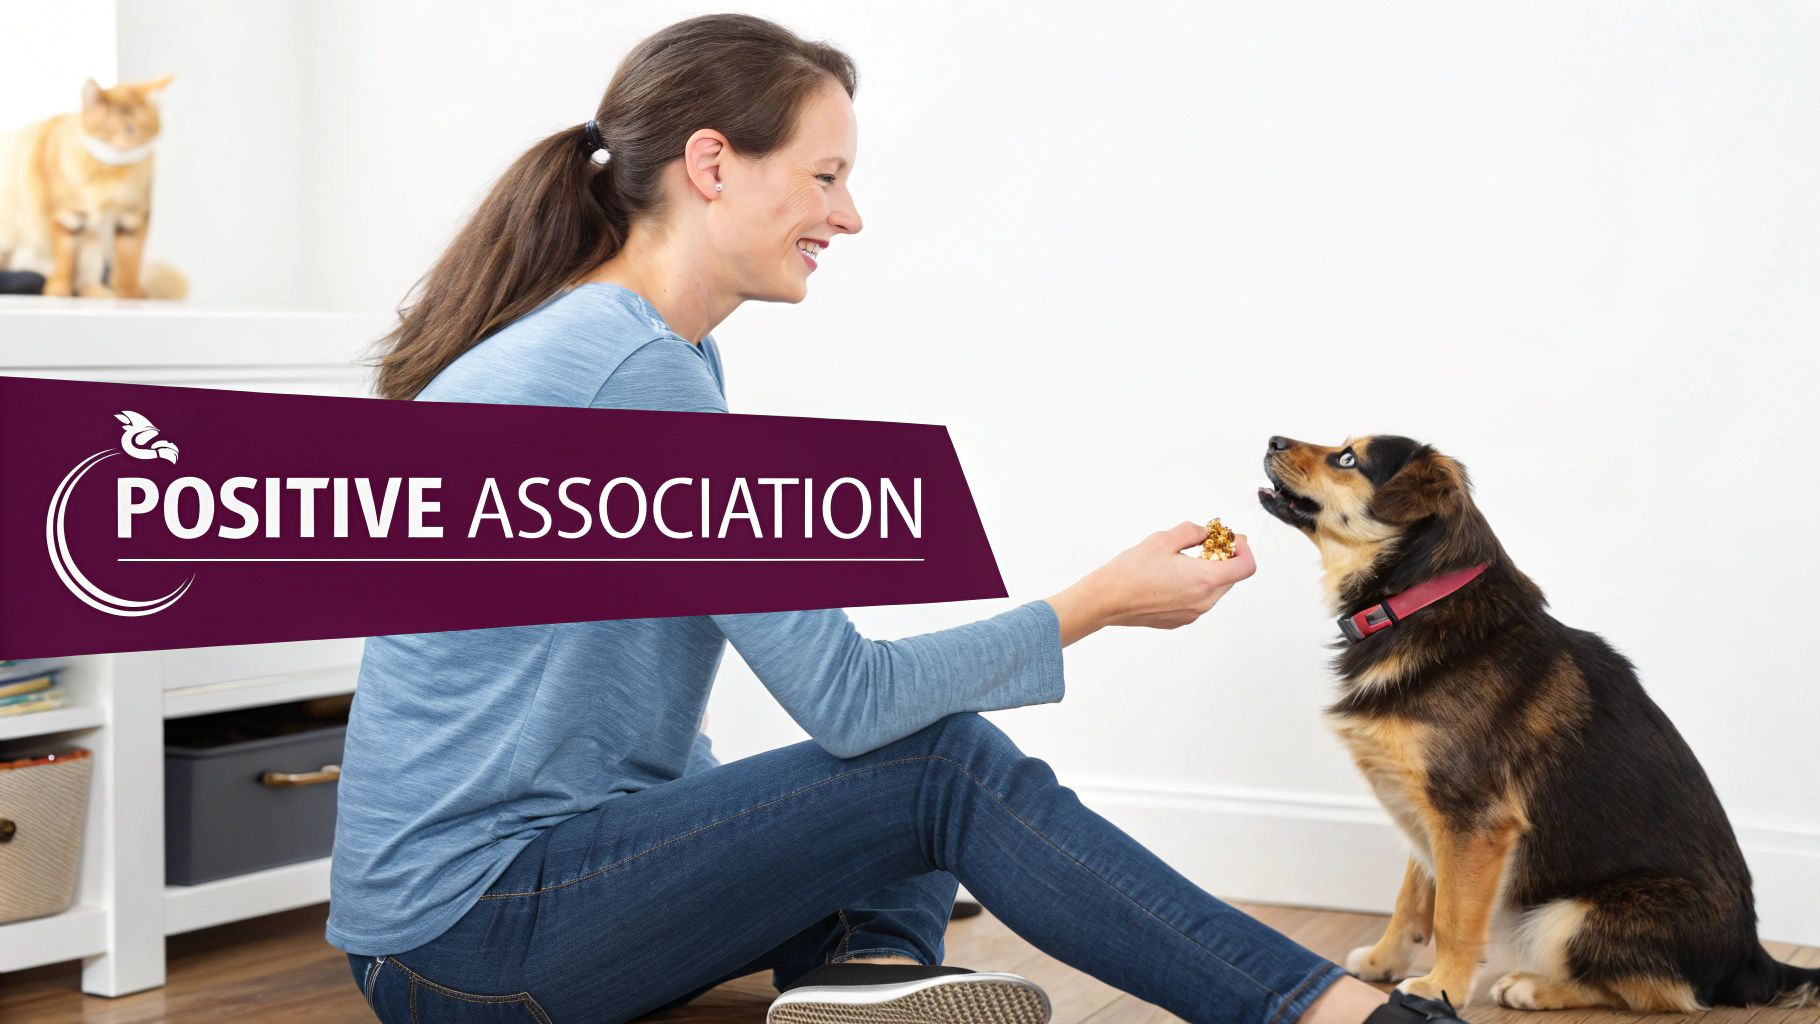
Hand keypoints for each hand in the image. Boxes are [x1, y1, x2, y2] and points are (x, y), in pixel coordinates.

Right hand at [1046, 521, 1256, 645]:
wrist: (1107, 600)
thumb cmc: (1131, 570)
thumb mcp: (1163, 539)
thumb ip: (1192, 532)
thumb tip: (1207, 533)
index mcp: (1204, 579)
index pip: (1246, 566)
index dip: (1244, 549)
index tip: (1233, 539)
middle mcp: (1204, 601)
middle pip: (1232, 578)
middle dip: (1227, 558)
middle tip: (1209, 543)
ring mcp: (1192, 613)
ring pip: (1216, 591)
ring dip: (1211, 573)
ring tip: (1188, 560)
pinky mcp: (1180, 621)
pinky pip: (1199, 602)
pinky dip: (1196, 587)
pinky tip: (1174, 577)